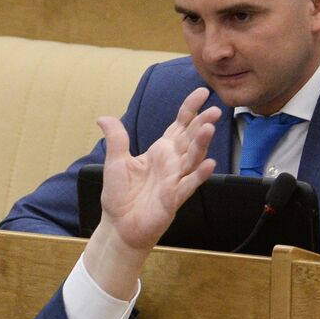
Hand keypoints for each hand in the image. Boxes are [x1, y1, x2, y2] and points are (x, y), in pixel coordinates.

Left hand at [82, 88, 219, 297]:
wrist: (119, 226)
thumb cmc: (120, 196)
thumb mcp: (115, 161)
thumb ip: (116, 138)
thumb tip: (104, 117)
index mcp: (160, 151)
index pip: (180, 125)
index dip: (190, 109)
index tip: (202, 92)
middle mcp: (172, 163)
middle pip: (191, 139)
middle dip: (203, 124)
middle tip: (215, 110)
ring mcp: (175, 180)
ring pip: (193, 159)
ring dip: (202, 144)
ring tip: (209, 128)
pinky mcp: (173, 198)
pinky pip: (188, 184)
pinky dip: (199, 175)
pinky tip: (208, 164)